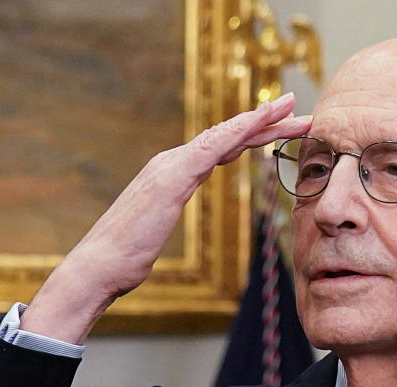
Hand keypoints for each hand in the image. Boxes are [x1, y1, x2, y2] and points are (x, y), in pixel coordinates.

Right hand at [21, 92, 310, 342]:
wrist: (98, 268)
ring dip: (259, 120)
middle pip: (227, 136)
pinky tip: (260, 121)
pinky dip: (237, 131)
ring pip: (223, 135)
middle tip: (297, 109)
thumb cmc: (125, 259)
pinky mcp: (171, 178)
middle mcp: (171, 162)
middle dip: (265, 121)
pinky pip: (211, 148)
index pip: (220, 148)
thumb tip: (163, 217)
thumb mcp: (154, 231)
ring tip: (290, 108)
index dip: (251, 135)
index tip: (281, 126)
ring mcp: (170, 166)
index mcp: (172, 174)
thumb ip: (165, 214)